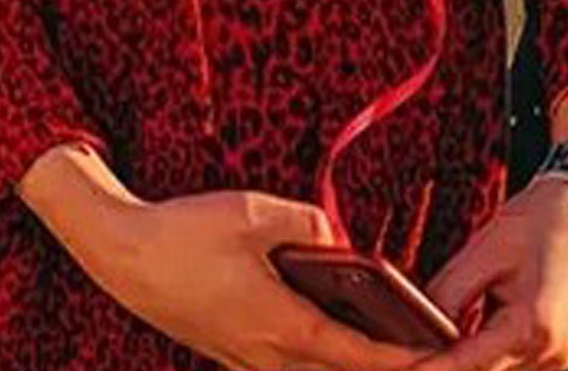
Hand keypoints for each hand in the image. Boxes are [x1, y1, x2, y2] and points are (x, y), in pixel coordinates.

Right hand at [95, 187, 440, 370]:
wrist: (121, 255)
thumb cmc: (183, 233)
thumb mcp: (252, 212)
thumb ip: (309, 224)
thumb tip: (337, 240)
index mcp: (284, 325)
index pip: (363, 359)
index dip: (409, 363)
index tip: (446, 360)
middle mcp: (270, 357)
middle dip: (384, 370)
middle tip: (428, 356)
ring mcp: (247, 361)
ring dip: (348, 367)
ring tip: (383, 346)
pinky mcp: (230, 354)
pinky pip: (287, 369)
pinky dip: (317, 361)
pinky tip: (323, 334)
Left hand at [407, 177, 567, 369]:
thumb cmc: (537, 223)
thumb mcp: (485, 250)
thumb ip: (451, 291)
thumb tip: (417, 323)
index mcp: (534, 325)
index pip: (472, 363)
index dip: (434, 369)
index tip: (405, 370)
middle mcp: (550, 352)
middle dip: (446, 368)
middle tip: (403, 362)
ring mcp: (556, 357)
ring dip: (466, 364)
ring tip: (423, 352)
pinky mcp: (555, 352)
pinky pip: (514, 365)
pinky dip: (485, 358)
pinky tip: (457, 345)